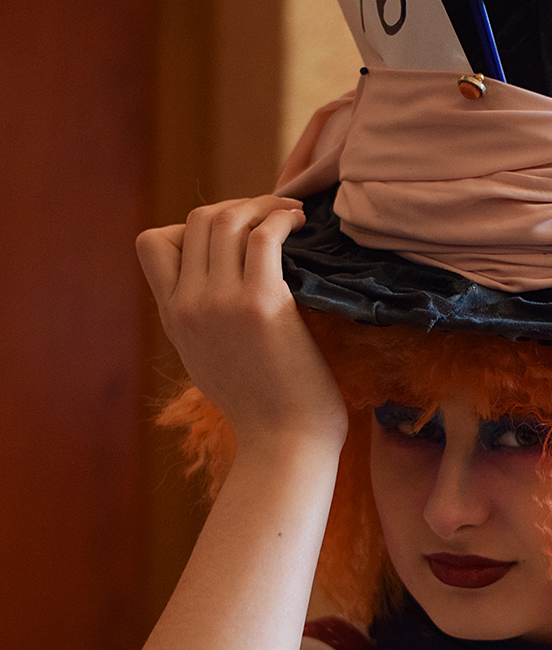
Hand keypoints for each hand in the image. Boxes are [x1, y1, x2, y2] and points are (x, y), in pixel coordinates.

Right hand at [136, 196, 348, 450]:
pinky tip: (299, 225)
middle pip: (195, 220)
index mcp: (172, 317)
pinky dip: (281, 219)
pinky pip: (263, 236)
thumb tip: (220, 280)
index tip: (230, 237)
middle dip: (237, 206)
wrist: (284, 444)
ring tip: (290, 215)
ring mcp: (220, 303)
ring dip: (262, 205)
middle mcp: (188, 305)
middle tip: (271, 216)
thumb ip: (202, 319)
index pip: (153, 242)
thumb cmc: (264, 407)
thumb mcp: (210, 358)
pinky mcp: (261, 304)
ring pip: (226, 219)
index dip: (189, 227)